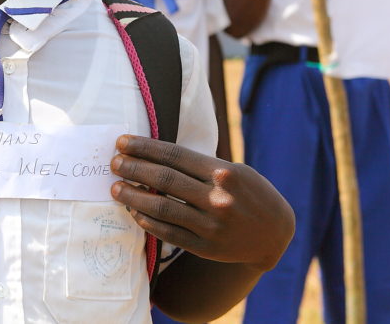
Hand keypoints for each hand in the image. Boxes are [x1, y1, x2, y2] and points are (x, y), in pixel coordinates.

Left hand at [110, 135, 293, 271]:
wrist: (275, 234)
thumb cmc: (249, 193)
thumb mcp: (234, 171)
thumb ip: (200, 165)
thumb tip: (157, 155)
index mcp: (223, 172)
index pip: (174, 155)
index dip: (144, 147)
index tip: (123, 143)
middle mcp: (217, 198)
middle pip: (164, 179)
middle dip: (133, 168)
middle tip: (113, 163)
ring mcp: (211, 225)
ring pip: (162, 207)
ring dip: (133, 196)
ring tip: (115, 188)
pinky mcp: (206, 247)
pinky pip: (170, 233)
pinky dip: (148, 221)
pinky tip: (134, 212)